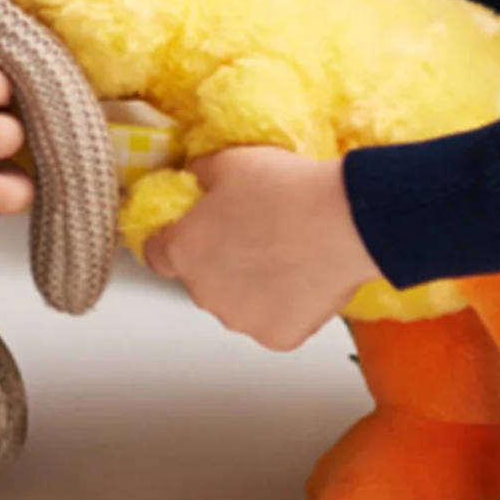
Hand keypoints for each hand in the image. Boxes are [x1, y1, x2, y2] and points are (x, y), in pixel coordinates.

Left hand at [144, 148, 380, 350]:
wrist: (344, 221)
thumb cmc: (285, 189)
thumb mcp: (230, 161)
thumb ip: (202, 174)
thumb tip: (200, 179)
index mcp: (183, 251)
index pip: (156, 253)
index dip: (172, 238)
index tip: (192, 229)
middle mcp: (203, 294)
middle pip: (202, 280)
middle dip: (221, 261)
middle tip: (256, 235)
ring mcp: (242, 320)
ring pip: (239, 304)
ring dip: (253, 287)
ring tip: (287, 256)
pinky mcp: (279, 337)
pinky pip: (276, 321)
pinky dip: (287, 306)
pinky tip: (306, 279)